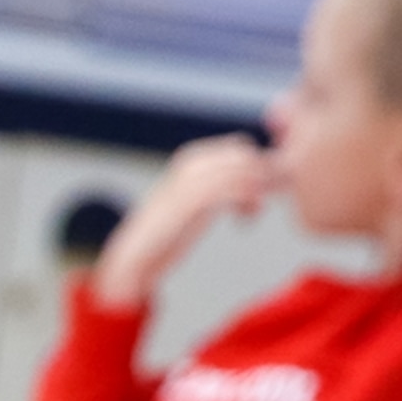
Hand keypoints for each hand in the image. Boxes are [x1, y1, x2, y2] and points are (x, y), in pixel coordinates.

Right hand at [89, 134, 277, 310]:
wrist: (137, 254)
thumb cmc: (168, 231)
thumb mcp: (192, 200)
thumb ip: (214, 186)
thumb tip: (252, 183)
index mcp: (192, 158)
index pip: (239, 146)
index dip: (258, 165)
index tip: (263, 190)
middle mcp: (191, 164)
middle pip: (245, 155)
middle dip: (263, 175)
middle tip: (263, 203)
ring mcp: (191, 182)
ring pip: (242, 171)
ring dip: (257, 191)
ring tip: (252, 214)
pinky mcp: (193, 203)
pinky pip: (234, 191)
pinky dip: (249, 204)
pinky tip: (243, 222)